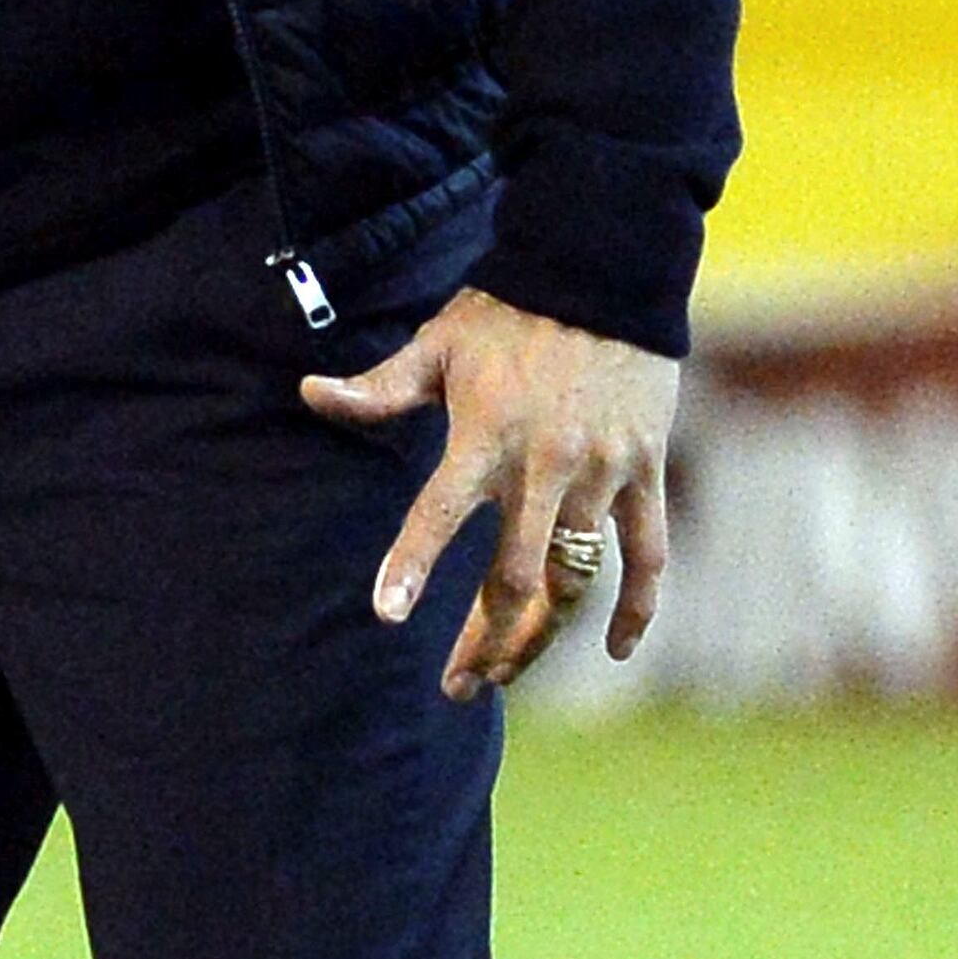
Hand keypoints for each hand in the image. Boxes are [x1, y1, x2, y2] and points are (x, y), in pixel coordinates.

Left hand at [300, 287, 678, 701]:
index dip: (413, 563)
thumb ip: (379, 387)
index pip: (439, 511)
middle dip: (484, 641)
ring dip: (541, 638)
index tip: (388, 614)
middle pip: (515, 578)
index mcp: (484, 434)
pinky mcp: (645, 472)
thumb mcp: (437, 343)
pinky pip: (647, 556)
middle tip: (457, 684)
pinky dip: (637, 608)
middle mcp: (544, 462)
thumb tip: (310, 393)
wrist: (603, 273)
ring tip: (505, 674)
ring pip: (575, 581)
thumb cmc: (507, 312)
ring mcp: (601, 472)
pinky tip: (616, 649)